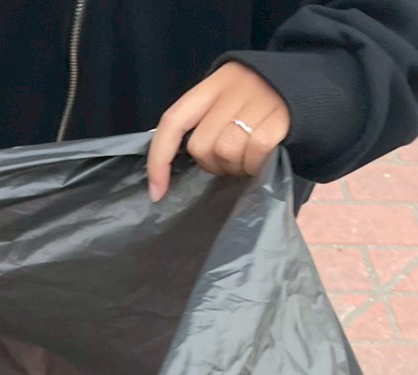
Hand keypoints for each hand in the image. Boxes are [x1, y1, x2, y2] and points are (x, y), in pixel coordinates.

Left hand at [148, 62, 289, 201]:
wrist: (316, 87)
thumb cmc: (263, 105)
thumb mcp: (230, 103)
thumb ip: (205, 124)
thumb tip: (172, 171)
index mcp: (214, 83)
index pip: (173, 121)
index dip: (159, 159)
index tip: (156, 192)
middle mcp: (233, 86)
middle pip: (202, 145)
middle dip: (213, 163)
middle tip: (232, 159)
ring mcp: (258, 99)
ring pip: (226, 152)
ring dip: (235, 166)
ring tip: (249, 157)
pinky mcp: (281, 116)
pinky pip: (254, 154)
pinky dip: (256, 164)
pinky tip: (264, 158)